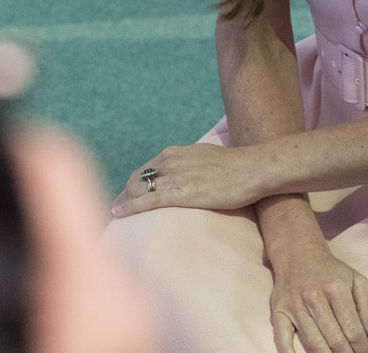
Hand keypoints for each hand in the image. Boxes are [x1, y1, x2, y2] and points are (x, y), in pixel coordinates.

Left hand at [109, 143, 266, 218]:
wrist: (252, 168)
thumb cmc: (235, 166)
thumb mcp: (206, 159)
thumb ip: (191, 166)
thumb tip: (187, 176)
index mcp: (175, 153)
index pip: (144, 170)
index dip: (133, 184)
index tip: (128, 195)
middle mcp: (169, 162)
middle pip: (136, 179)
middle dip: (124, 194)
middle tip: (117, 208)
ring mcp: (174, 177)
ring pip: (137, 190)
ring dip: (123, 202)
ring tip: (115, 215)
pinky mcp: (180, 193)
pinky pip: (147, 202)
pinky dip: (129, 207)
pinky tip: (118, 213)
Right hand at [267, 238, 367, 352]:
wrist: (298, 253)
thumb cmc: (331, 271)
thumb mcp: (356, 279)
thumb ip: (367, 306)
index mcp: (336, 288)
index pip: (352, 328)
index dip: (362, 348)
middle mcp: (315, 297)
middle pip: (334, 339)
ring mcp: (295, 306)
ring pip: (312, 342)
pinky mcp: (279, 311)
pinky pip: (282, 337)